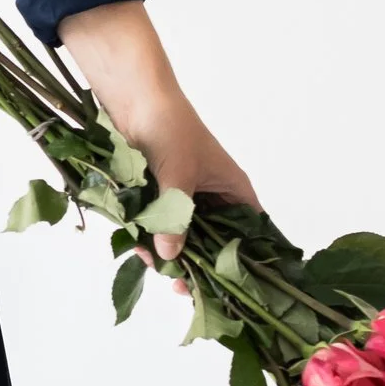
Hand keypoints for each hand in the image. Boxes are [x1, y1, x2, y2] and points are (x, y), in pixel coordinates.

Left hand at [53, 0, 258, 267]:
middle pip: (215, 245)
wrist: (132, 97)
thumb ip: (175, 217)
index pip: (252, 235)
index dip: (244, 263)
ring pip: (184, 239)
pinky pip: (160, 227)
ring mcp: (187, 199)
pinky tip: (135, 242)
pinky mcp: (161, 197)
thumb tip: (170, 255)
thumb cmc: (168, 125)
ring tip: (147, 256)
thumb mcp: (176, 174)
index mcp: (233, 190)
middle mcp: (215, 198)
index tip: (227, 288)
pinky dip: (149, 237)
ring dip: (166, 251)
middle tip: (177, 282)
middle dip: (196, 264)